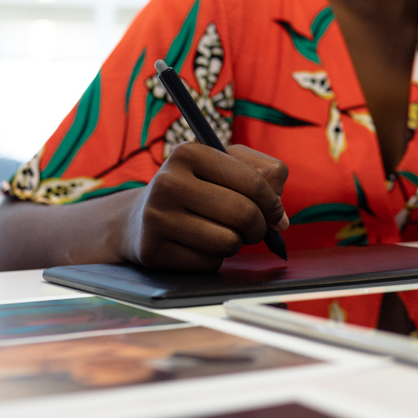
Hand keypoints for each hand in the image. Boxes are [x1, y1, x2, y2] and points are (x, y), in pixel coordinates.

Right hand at [118, 144, 288, 271]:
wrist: (138, 217)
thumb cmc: (196, 188)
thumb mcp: (225, 166)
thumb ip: (263, 175)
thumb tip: (280, 218)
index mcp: (189, 153)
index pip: (253, 182)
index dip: (272, 202)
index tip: (274, 212)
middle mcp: (168, 182)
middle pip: (244, 214)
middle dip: (259, 227)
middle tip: (254, 228)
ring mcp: (156, 218)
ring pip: (228, 242)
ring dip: (236, 243)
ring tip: (223, 233)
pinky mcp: (153, 251)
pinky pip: (208, 263)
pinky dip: (213, 259)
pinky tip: (198, 245)